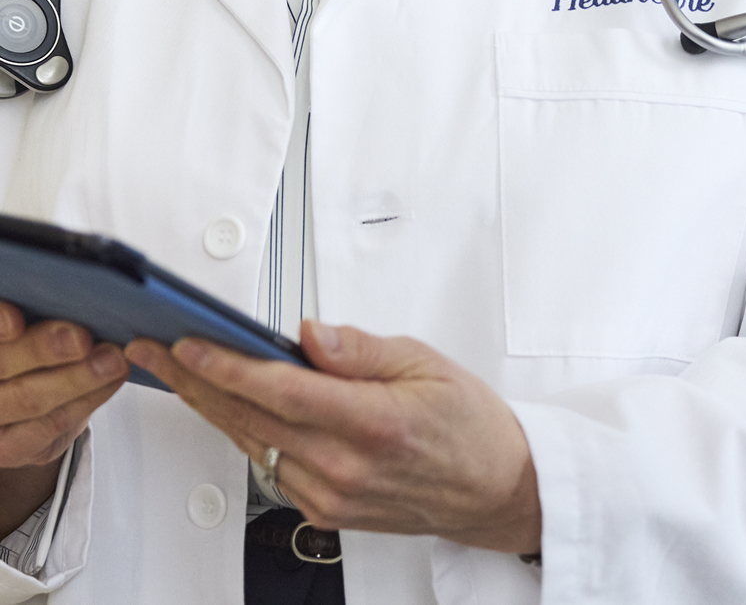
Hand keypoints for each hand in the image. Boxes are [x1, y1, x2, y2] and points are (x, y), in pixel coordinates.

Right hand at [0, 302, 126, 537]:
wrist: (23, 399)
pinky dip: (87, 400)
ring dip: (77, 379)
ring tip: (112, 359)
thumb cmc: (30, 342)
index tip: (16, 319)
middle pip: (3, 365)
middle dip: (43, 350)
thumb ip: (33, 304)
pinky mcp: (12, 447)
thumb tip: (71, 278)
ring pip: (30, 400)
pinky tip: (113, 379)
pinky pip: (51, 425)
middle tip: (82, 338)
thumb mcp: (28, 318)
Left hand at [125, 322, 540, 552]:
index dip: (226, 366)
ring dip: (211, 405)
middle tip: (157, 349)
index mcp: (372, 423)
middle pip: (251, 419)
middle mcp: (344, 467)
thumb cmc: (467, 422)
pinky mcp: (325, 509)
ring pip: (252, 443)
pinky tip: (226, 405)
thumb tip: (311, 332)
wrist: (492, 487)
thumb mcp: (425, 363)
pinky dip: (244, 431)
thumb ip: (361, 349)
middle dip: (196, 380)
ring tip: (176, 370)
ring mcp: (330, 495)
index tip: (188, 343)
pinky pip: (270, 464)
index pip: (281, 391)